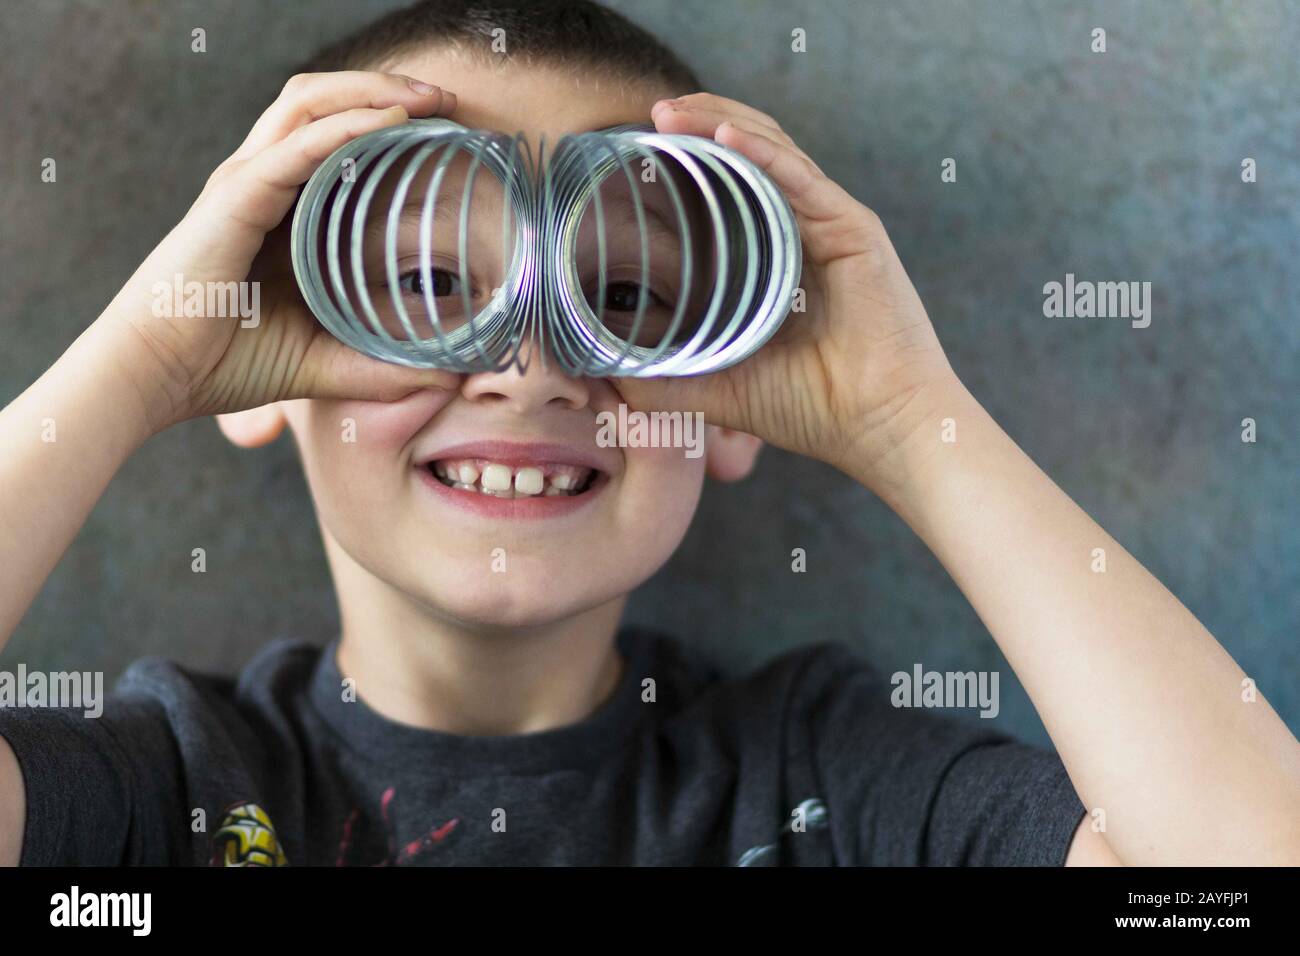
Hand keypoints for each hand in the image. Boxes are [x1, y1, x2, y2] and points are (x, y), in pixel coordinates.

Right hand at [96, 71, 463, 432]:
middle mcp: (260, 181)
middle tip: (446, 99)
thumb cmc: (227, 364)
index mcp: (279, 208)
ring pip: (310, 105)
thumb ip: (383, 366)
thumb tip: (449, 376)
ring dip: (372, 90)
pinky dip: (345, 126)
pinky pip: (297, 146)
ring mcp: (245, 182)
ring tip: (427, 98)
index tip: (448, 130)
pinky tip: (389, 120)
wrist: (158, 376)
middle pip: (323, 103)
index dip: (388, 120)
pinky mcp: (235, 197)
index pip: (334, 136)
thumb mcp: (325, 361)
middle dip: (386, 88)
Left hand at [617, 92, 957, 485]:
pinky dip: (762, 153)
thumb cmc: (814, 410)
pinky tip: (722, 134)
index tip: (641, 152)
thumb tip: (605, 368)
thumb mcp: (721, 388)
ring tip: (672, 112)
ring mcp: (834, 226)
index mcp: (782, 260)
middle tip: (650, 114)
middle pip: (752, 157)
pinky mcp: (856, 230)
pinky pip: (802, 179)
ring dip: (721, 124)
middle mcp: (809, 232)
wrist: (881, 428)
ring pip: (773, 153)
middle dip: (700, 126)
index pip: (735, 192)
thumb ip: (668, 375)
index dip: (692, 165)